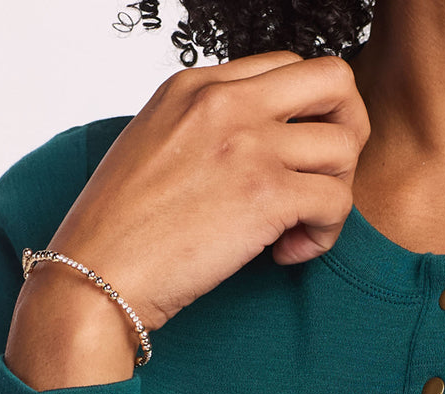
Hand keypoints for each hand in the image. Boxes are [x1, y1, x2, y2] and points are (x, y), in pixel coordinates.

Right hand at [41, 50, 369, 333]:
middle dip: (348, 132)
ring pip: (345, 148)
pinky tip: (285, 255)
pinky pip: (337, 203)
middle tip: (323, 181)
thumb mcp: (156, 146)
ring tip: (296, 230)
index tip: (286, 164)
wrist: (96, 273)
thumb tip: (262, 148)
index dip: (305, 117)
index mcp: (198, 85)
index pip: (288, 69)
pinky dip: (323, 237)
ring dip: (335, 196)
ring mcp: (249, 143)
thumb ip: (208, 130)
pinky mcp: (267, 194)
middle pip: (335, 82)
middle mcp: (227, 101)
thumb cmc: (121, 229)